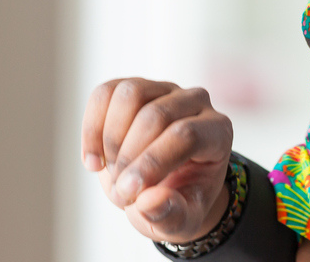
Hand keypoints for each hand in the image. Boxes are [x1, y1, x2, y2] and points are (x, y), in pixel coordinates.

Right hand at [81, 78, 233, 242]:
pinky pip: (105, 93)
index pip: (185, 134)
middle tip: (120, 192)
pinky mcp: (134, 88)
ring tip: (110, 172)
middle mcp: (196, 102)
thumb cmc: (179, 201)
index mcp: (217, 131)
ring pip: (131, 94)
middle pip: (156, 115)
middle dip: (128, 157)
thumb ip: (171, 215)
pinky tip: (93, 159)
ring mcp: (164, 90)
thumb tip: (150, 201)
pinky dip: (92, 126)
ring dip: (110, 138)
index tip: (128, 192)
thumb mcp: (182, 221)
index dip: (153, 162)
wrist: (164, 188)